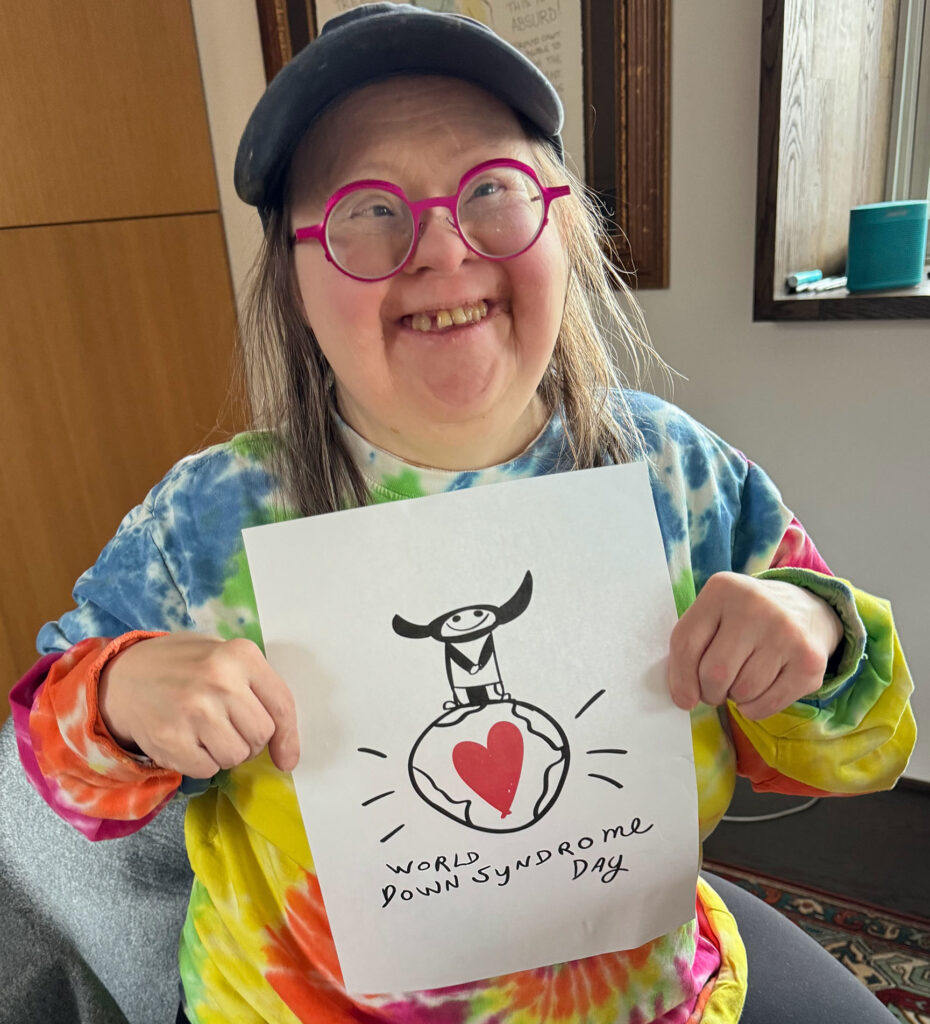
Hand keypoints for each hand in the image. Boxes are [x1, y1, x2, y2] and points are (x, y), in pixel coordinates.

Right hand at [98, 634, 299, 776]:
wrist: (125, 675)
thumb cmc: (186, 667)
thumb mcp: (226, 657)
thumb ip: (258, 689)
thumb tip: (285, 747)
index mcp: (241, 655)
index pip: (281, 705)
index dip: (289, 738)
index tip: (288, 758)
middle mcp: (220, 680)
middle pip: (261, 735)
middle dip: (251, 741)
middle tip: (228, 728)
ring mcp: (195, 710)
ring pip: (237, 756)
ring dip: (227, 753)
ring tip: (207, 732)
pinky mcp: (172, 738)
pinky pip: (208, 770)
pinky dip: (202, 763)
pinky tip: (188, 740)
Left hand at [668, 572, 843, 719]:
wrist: (806, 610)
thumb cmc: (744, 619)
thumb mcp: (712, 614)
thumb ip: (688, 648)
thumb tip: (683, 699)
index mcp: (722, 589)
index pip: (685, 644)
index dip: (680, 679)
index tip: (685, 697)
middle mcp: (755, 605)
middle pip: (714, 673)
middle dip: (709, 691)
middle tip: (716, 688)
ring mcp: (786, 632)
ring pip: (742, 692)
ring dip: (735, 697)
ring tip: (743, 677)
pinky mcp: (810, 661)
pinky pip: (767, 705)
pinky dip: (755, 708)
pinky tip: (760, 689)